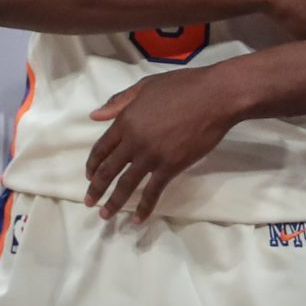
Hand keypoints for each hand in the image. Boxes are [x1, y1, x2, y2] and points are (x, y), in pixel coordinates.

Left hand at [85, 68, 240, 220]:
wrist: (215, 97)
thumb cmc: (184, 86)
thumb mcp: (146, 86)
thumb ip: (119, 101)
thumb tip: (94, 116)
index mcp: (125, 120)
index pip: (102, 148)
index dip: (93, 164)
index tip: (89, 176)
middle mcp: (133, 141)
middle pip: (108, 170)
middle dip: (96, 189)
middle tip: (90, 202)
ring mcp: (151, 155)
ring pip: (126, 184)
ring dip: (114, 202)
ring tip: (105, 215)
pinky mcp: (171, 166)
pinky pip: (153, 191)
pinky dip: (145, 207)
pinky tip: (138, 219)